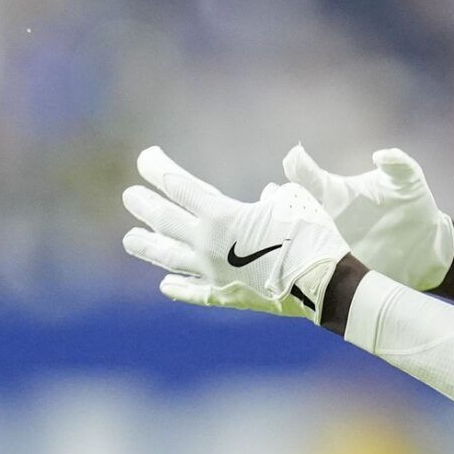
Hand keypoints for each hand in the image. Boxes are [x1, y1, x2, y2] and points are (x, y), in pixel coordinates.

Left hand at [123, 147, 349, 317]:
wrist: (324, 283)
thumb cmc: (312, 233)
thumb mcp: (294, 199)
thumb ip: (271, 197)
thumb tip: (266, 196)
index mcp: (221, 215)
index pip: (180, 187)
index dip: (160, 169)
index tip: (146, 158)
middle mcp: (207, 244)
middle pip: (166, 220)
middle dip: (145, 205)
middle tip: (129, 196)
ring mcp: (213, 273)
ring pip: (170, 258)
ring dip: (148, 246)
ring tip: (131, 239)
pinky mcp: (225, 295)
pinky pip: (194, 291)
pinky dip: (178, 287)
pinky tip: (165, 285)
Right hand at [283, 145, 453, 290]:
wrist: (427, 244)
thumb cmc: (413, 204)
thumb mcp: (409, 180)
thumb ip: (398, 163)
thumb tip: (380, 155)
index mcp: (336, 193)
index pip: (310, 178)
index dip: (300, 169)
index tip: (293, 160)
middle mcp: (326, 217)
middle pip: (292, 211)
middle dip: (278, 206)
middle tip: (270, 201)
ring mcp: (329, 243)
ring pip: (297, 241)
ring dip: (286, 239)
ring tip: (275, 235)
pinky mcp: (339, 267)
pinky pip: (315, 268)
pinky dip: (305, 268)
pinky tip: (298, 268)